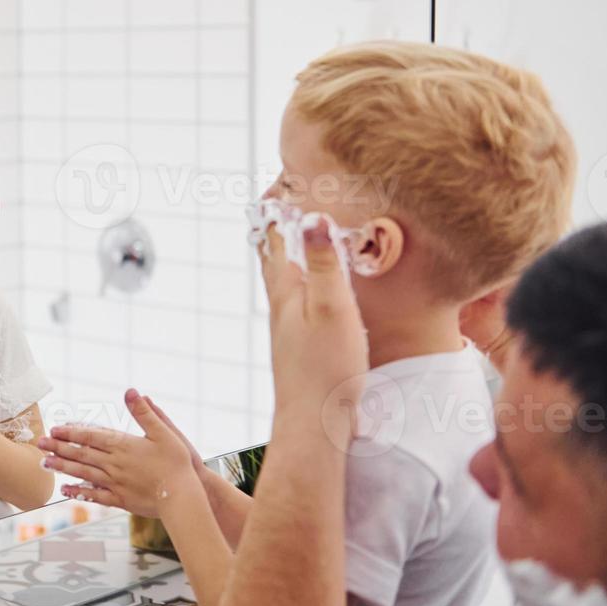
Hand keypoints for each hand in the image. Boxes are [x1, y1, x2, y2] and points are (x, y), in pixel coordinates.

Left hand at [36, 389, 201, 517]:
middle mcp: (114, 464)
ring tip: (45, 462)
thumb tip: (131, 391)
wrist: (183, 497)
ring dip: (62, 467)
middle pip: (81, 454)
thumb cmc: (177, 464)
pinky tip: (66, 490)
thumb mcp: (164, 432)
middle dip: (59, 447)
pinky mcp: (120, 499)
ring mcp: (115, 483)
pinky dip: (79, 492)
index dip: (71, 432)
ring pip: (83, 473)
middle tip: (40, 443)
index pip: (91, 436)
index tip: (55, 429)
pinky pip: (94, 495)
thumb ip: (144, 412)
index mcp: (123, 446)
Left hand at [258, 220, 369, 430]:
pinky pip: (304, 302)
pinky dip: (309, 283)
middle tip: (284, 202)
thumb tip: (313, 217)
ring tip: (301, 237)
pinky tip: (320, 294)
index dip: (278, 209)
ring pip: (289, 280)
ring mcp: (291, 328)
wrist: (315, 423)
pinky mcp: (304, 346)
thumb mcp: (332, 307)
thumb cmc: (326, 368)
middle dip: (281, 229)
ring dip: (294, 256)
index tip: (279, 182)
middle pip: (277, 258)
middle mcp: (283, 307)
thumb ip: (325, 264)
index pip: (275, 239)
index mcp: (286, 291)